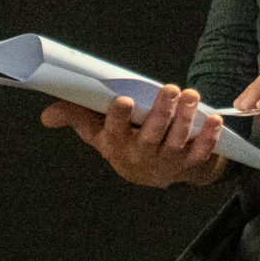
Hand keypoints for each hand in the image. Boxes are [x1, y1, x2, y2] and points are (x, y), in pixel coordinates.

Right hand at [42, 84, 223, 187]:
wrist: (150, 171)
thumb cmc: (121, 140)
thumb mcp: (96, 130)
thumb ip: (74, 116)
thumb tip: (45, 115)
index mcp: (115, 144)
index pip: (114, 131)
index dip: (118, 117)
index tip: (122, 101)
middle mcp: (140, 154)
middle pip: (151, 134)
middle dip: (161, 112)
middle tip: (170, 89)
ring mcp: (167, 160)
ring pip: (176, 140)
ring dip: (185, 119)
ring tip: (191, 96)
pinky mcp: (189, 162)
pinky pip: (200, 152)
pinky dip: (208, 137)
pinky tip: (214, 120)